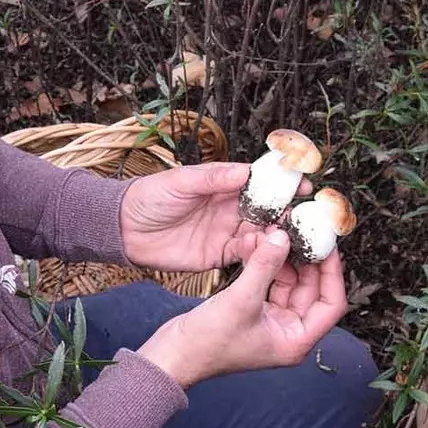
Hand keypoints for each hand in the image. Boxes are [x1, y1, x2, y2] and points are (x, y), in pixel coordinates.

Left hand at [120, 163, 302, 271]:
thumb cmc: (149, 197)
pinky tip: (267, 252)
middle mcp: (229, 208)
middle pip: (266, 210)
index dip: (281, 184)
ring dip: (275, 235)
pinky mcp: (218, 255)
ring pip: (260, 234)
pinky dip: (258, 253)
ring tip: (287, 236)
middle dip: (286, 212)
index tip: (303, 185)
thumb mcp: (181, 182)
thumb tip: (246, 172)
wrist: (124, 229)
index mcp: (223, 184)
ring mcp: (225, 232)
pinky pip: (244, 255)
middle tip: (302, 216)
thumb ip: (213, 179)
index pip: (259, 183)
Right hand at [136, 228, 348, 387]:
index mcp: (296, 340)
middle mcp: (288, 332)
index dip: (332, 272)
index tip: (327, 245)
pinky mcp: (252, 311)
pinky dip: (262, 264)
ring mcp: (270, 321)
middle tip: (302, 231)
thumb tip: (283, 237)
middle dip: (304, 259)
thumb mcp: (240, 300)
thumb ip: (264, 266)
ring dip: (279, 258)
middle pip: (310, 288)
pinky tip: (254, 244)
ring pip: (287, 282)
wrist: (172, 355)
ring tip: (272, 232)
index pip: (331, 303)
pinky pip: (266, 282)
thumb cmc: (207, 342)